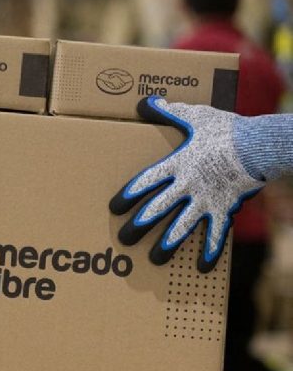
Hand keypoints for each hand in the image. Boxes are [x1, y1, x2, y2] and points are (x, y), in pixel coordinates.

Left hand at [109, 96, 263, 272]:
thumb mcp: (194, 116)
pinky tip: (201, 269)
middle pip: (156, 210)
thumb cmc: (225, 129)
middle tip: (123, 240)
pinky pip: (216, 234)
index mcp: (176, 164)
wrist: (258, 146)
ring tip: (154, 259)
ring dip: (167, 244)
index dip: (128, 195)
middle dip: (138, 226)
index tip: (113, 208)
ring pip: (181, 227)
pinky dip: (210, 252)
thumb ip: (168, 111)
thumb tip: (145, 102)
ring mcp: (205, 200)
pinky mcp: (224, 209)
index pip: (144, 182)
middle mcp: (186, 186)